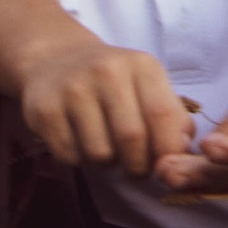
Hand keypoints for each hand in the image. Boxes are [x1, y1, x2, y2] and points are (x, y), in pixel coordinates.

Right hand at [16, 29, 195, 181]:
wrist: (54, 59)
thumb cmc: (112, 80)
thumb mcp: (148, 85)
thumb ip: (173, 117)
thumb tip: (182, 150)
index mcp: (140, 65)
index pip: (162, 115)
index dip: (167, 150)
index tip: (165, 165)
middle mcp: (106, 71)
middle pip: (131, 139)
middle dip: (138, 166)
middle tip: (135, 169)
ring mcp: (72, 88)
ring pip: (100, 153)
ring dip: (107, 164)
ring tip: (106, 149)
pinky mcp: (44, 109)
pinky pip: (70, 156)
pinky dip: (79, 160)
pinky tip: (80, 142)